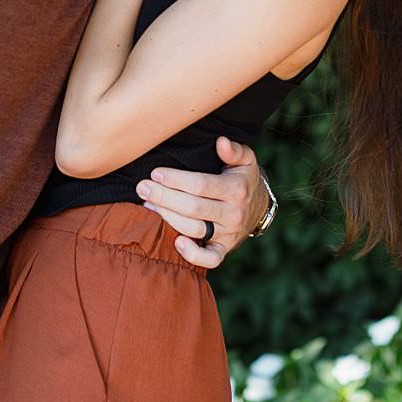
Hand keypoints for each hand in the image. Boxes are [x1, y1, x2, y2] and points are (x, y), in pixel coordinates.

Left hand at [138, 137, 268, 268]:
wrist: (258, 207)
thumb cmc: (243, 178)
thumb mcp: (246, 159)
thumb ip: (233, 150)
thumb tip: (220, 142)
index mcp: (236, 189)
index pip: (201, 185)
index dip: (176, 180)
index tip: (156, 173)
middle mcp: (233, 213)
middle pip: (193, 208)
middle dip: (164, 197)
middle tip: (142, 188)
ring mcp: (228, 234)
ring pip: (194, 229)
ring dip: (167, 218)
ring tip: (147, 204)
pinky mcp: (224, 249)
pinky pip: (210, 259)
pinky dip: (193, 255)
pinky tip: (175, 242)